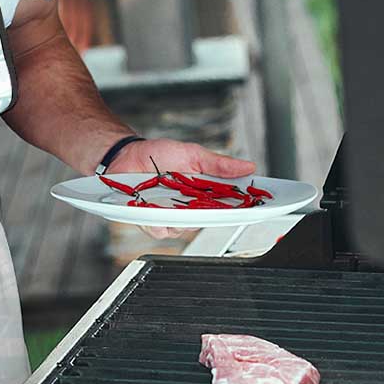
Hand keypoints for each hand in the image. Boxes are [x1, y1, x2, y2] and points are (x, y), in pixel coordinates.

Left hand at [109, 138, 256, 240]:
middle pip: (208, 221)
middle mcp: (189, 208)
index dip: (244, 208)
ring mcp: (169, 216)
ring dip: (181, 217)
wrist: (126, 155)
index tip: (257, 206)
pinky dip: (158, 221)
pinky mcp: (150, 221)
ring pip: (184, 229)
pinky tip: (155, 210)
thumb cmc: (158, 155)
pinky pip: (159, 230)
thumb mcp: (192, 154)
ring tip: (175, 201)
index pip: (229, 205)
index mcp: (203, 193)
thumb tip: (248, 166)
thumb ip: (218, 164)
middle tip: (212, 204)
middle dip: (213, 215)